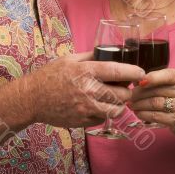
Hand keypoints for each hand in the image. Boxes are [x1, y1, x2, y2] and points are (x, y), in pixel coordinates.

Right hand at [26, 52, 144, 128]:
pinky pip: (103, 118)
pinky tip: (100, 105)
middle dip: (129, 90)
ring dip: (120, 104)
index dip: (134, 72)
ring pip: (116, 110)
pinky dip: (105, 112)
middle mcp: (88, 90)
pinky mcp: (83, 121)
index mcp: (86, 71)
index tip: (141, 72)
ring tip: (116, 97)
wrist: (32, 98)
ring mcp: (86, 108)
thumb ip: (90, 56)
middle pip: (122, 94)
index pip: (117, 71)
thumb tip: (109, 52)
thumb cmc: (51, 75)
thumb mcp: (70, 59)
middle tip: (128, 86)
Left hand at [131, 68, 174, 143]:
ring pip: (154, 103)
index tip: (138, 81)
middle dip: (139, 93)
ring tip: (131, 104)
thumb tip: (136, 81)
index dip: (151, 78)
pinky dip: (144, 114)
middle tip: (129, 94)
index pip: (167, 75)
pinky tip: (138, 113)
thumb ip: (160, 79)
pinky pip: (156, 116)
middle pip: (156, 90)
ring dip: (139, 104)